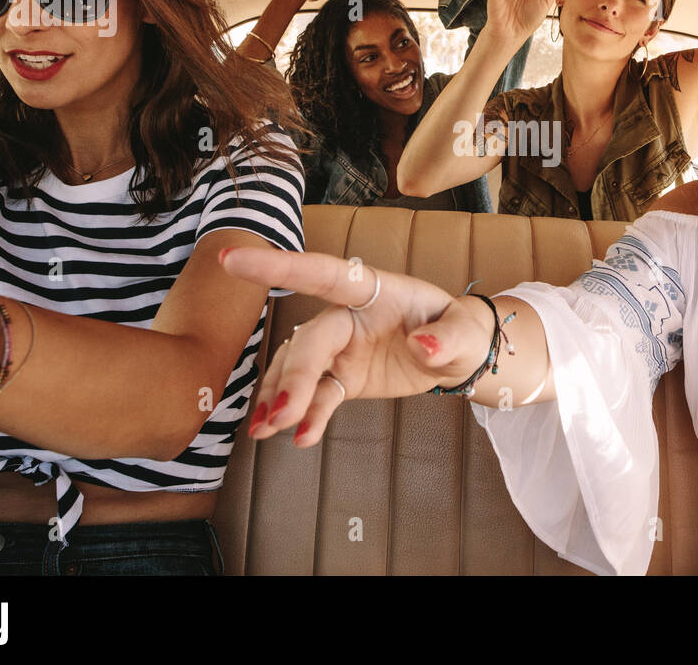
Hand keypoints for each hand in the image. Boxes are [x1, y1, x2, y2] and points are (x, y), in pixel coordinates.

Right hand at [219, 248, 490, 444]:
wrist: (459, 355)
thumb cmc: (460, 329)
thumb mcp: (464, 332)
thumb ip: (446, 338)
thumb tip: (421, 346)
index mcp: (372, 290)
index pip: (321, 273)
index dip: (277, 266)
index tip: (232, 260)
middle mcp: (348, 316)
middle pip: (310, 340)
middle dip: (292, 377)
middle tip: (279, 416)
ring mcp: (341, 348)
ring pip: (300, 368)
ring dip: (282, 397)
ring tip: (266, 430)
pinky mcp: (343, 377)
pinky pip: (318, 395)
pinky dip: (306, 415)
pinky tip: (298, 438)